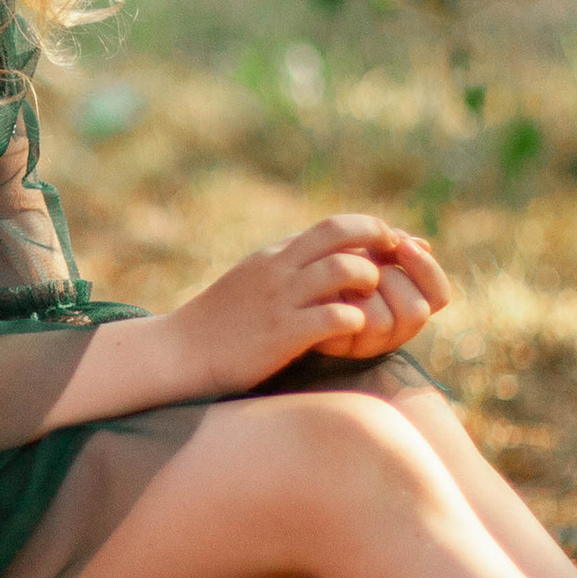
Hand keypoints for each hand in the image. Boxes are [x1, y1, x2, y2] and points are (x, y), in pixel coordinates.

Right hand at [169, 214, 450, 392]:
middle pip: (340, 232)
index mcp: (275, 255)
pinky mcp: (282, 334)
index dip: (372, 231)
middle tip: (396, 265)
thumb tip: (329, 260)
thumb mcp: (255, 282)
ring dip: (368, 281)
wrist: (180, 352)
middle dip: (378, 241)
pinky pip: (334, 318)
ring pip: (343, 269)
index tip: (391, 250)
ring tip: (370, 302)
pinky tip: (355, 333)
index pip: (334, 225)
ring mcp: (281, 299)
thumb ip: (290, 269)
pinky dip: (355, 322)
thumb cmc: (222, 323)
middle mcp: (279, 269)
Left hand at [310, 227, 450, 359]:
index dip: (427, 269)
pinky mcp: (336, 346)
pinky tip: (320, 291)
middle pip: (415, 310)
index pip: (439, 295)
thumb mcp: (356, 250)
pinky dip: (335, 303)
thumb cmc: (319, 264)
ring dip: (359, 290)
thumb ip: (387, 247)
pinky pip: (348, 326)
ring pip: (383, 320)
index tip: (402, 245)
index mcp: (403, 304)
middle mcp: (391, 330)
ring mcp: (365, 343)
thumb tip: (419, 243)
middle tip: (362, 267)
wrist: (277, 290)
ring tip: (336, 279)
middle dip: (387, 279)